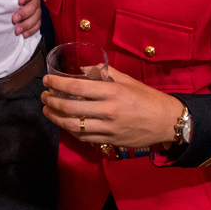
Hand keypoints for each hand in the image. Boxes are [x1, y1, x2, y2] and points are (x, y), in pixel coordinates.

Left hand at [13, 0, 40, 36]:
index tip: (18, 0)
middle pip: (34, 6)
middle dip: (24, 13)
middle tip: (13, 19)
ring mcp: (35, 8)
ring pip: (36, 17)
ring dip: (27, 24)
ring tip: (16, 31)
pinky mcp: (34, 18)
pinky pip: (37, 25)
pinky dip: (31, 31)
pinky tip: (23, 35)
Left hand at [41, 68, 183, 149]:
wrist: (166, 122)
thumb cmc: (147, 98)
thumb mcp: (127, 80)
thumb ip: (104, 72)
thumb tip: (83, 68)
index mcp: (111, 91)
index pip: (76, 86)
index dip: (57, 83)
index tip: (46, 80)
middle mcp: (108, 110)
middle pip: (69, 107)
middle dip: (51, 101)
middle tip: (44, 96)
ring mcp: (108, 128)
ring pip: (73, 125)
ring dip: (55, 118)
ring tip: (47, 110)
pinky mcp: (110, 141)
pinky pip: (84, 137)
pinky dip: (70, 130)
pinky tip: (63, 123)